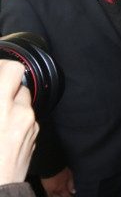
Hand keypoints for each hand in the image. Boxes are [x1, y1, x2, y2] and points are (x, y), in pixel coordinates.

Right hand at [0, 59, 39, 184]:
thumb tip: (0, 82)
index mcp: (0, 108)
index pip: (11, 70)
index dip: (2, 66)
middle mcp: (19, 112)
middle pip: (18, 83)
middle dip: (5, 86)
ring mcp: (30, 123)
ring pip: (24, 100)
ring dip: (12, 102)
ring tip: (0, 116)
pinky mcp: (36, 134)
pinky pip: (28, 116)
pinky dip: (17, 116)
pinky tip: (3, 130)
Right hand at [41, 167, 74, 196]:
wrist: (50, 166)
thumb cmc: (61, 170)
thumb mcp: (69, 176)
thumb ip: (71, 184)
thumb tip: (73, 192)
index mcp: (61, 188)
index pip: (66, 196)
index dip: (69, 196)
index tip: (71, 196)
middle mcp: (54, 190)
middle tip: (65, 195)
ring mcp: (48, 189)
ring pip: (52, 196)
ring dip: (56, 196)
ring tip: (60, 194)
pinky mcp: (44, 187)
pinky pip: (48, 194)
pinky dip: (52, 195)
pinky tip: (54, 194)